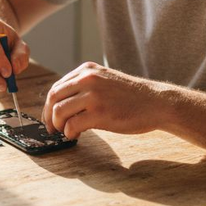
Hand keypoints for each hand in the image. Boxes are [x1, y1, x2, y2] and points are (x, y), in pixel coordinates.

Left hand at [43, 62, 166, 138]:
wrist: (156, 103)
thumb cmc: (132, 96)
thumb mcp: (106, 81)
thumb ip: (86, 87)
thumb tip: (63, 105)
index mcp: (88, 70)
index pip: (57, 87)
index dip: (49, 105)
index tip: (49, 117)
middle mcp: (88, 79)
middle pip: (53, 98)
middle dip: (48, 116)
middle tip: (51, 128)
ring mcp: (93, 95)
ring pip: (59, 111)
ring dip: (58, 126)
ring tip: (64, 133)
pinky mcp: (99, 113)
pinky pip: (72, 125)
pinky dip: (69, 133)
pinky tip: (75, 135)